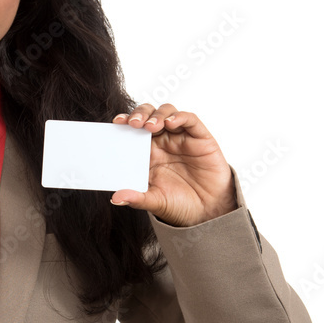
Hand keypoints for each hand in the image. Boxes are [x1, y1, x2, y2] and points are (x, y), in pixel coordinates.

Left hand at [110, 104, 236, 226]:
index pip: (132, 131)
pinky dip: (179, 117)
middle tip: (132, 123)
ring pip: (166, 112)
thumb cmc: (180, 203)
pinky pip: (190, 120)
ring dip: (156, 115)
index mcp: (147, 152)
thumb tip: (115, 199)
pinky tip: (171, 123)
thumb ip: (136, 198)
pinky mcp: (199, 137)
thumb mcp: (155, 201)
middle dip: (139, 114)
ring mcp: (180, 137)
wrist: (208, 210)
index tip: (116, 123)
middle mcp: (162, 141)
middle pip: (148, 115)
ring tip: (150, 126)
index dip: (124, 123)